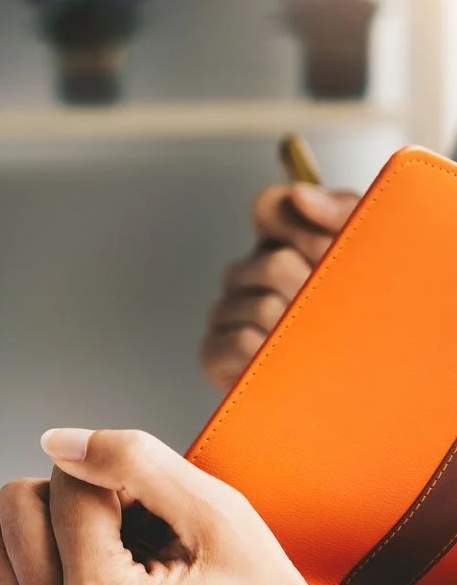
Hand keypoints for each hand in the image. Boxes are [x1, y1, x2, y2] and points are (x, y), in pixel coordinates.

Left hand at [0, 428, 455, 584]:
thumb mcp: (213, 508)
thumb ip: (130, 458)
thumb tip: (52, 440)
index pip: (66, 485)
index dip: (117, 475)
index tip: (158, 509)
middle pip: (14, 506)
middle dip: (72, 494)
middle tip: (130, 522)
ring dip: (36, 523)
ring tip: (99, 542)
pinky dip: (4, 561)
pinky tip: (54, 556)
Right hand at [201, 183, 358, 391]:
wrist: (366, 388)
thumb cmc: (368, 318)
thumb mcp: (370, 253)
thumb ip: (341, 211)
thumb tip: (300, 196)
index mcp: (284, 243)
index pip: (269, 206)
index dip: (298, 224)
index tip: (329, 248)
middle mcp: (250, 275)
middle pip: (271, 262)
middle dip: (313, 289)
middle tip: (337, 311)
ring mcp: (228, 313)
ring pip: (260, 306)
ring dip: (296, 329)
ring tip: (316, 344)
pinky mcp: (214, 353)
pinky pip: (238, 342)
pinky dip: (267, 355)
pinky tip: (285, 364)